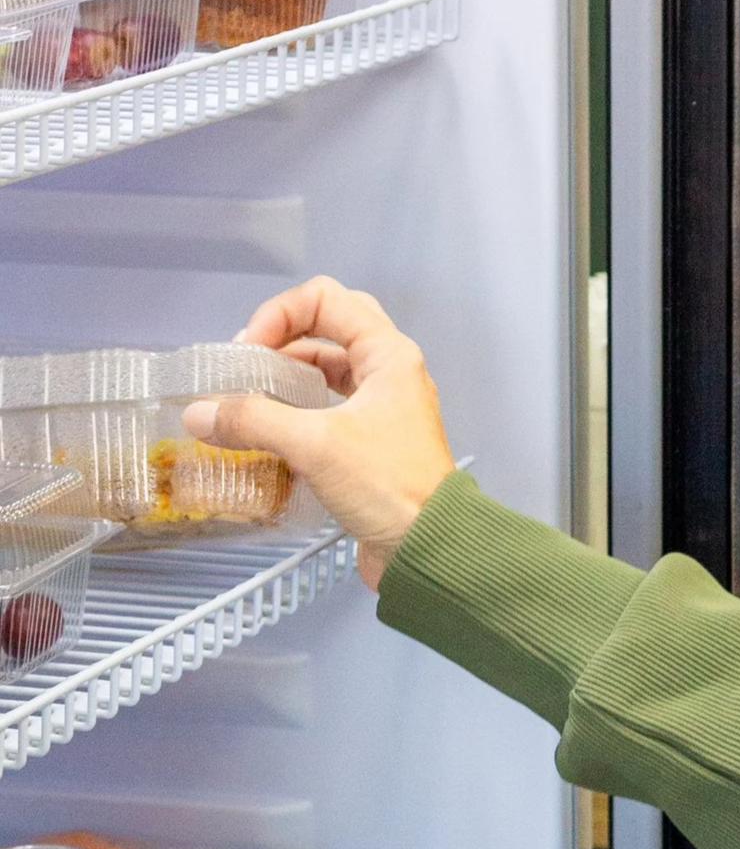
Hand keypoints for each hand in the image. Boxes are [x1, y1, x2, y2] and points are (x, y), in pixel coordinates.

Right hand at [183, 277, 455, 589]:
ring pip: (326, 371)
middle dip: (281, 338)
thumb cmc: (393, 490)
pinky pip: (326, 410)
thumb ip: (254, 421)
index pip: (326, 299)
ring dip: (286, 378)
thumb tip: (201, 413)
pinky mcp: (369, 443)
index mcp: (388, 355)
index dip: (279, 314)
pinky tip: (267, 434)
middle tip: (247, 364)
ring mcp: (381, 408)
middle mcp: (388, 373)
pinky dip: (294, 413)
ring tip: (248, 399)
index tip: (248, 350)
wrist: (428, 549)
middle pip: (327, 328)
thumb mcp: (316, 445)